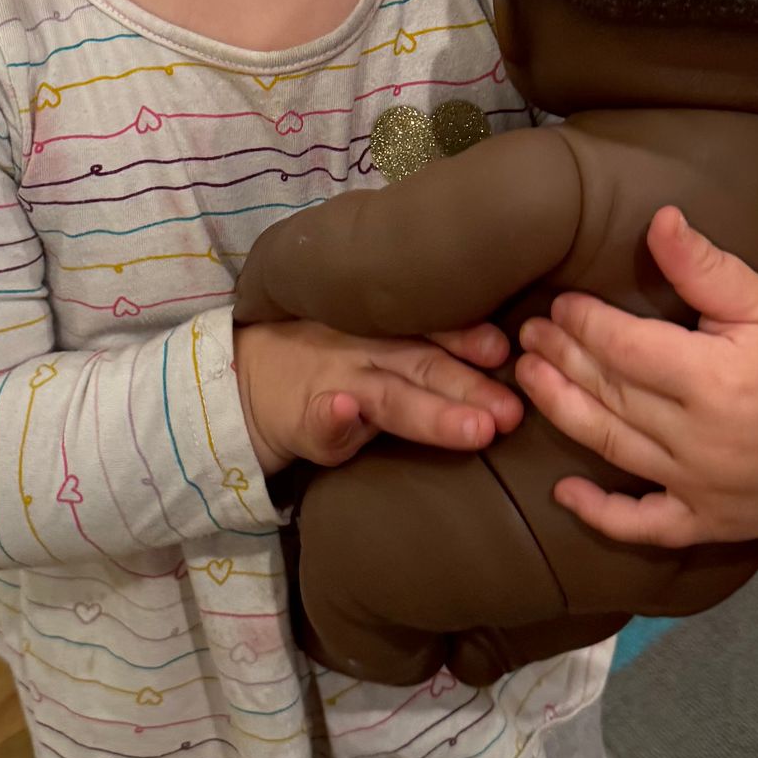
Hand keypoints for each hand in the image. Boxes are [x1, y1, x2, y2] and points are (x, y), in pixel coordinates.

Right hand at [234, 318, 520, 475]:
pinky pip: (321, 420)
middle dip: (471, 388)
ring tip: (474, 430)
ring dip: (432, 412)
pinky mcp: (307, 422)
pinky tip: (344, 412)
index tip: (504, 349)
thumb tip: (507, 345)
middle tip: (512, 411)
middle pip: (424, 366)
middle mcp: (366, 349)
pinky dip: (335, 417)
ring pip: (389, 398)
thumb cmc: (326, 353)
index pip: (434, 327)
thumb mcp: (373, 335)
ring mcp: (336, 383)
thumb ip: (427, 336)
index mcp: (387, 329)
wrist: (245, 378)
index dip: (469, 336)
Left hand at [515, 206, 757, 545]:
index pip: (627, 348)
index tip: (560, 303)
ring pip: (614, 448)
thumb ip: (707, 268)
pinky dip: (602, 516)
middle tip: (527, 334)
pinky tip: (563, 494)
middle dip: (562, 360)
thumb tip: (658, 219)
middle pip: (612, 395)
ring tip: (527, 378)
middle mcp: (707, 441)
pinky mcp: (712, 523)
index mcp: (720, 381)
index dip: (585, 324)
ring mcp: (707, 488)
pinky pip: (646, 527)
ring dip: (563, 412)